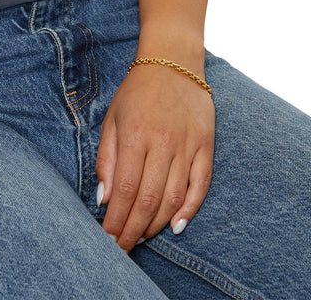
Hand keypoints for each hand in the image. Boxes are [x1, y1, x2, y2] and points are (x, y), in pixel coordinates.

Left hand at [95, 62, 214, 250]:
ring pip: (174, 197)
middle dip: (134, 229)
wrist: (173, 62)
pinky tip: (176, 226)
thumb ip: (107, 159)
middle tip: (123, 248)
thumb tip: (104, 198)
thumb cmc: (137, 92)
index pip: (125, 189)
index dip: (117, 219)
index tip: (108, 239)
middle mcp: (163, 142)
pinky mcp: (206, 145)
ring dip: (157, 224)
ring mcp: (187, 144)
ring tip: (142, 237)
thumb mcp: (112, 119)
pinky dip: (190, 209)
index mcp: (135, 135)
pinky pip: (201, 185)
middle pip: (149, 199)